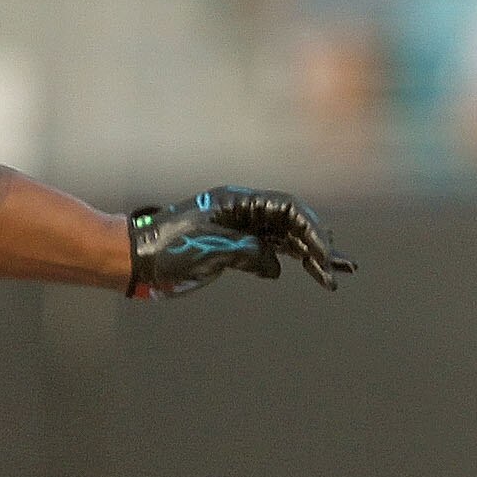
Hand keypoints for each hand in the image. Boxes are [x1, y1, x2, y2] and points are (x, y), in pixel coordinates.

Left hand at [127, 187, 352, 299]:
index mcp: (238, 202)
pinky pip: (272, 252)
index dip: (310, 229)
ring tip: (336, 274)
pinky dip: (293, 262)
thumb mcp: (209, 249)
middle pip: (293, 223)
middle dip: (318, 244)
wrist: (137, 259)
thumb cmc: (167, 249)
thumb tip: (276, 265)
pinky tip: (310, 273)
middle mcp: (244, 212)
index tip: (322, 254)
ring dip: (311, 256)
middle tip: (339, 267)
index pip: (287, 209)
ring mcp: (241, 229)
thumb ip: (247, 252)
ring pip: (286, 239)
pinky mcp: (236, 248)